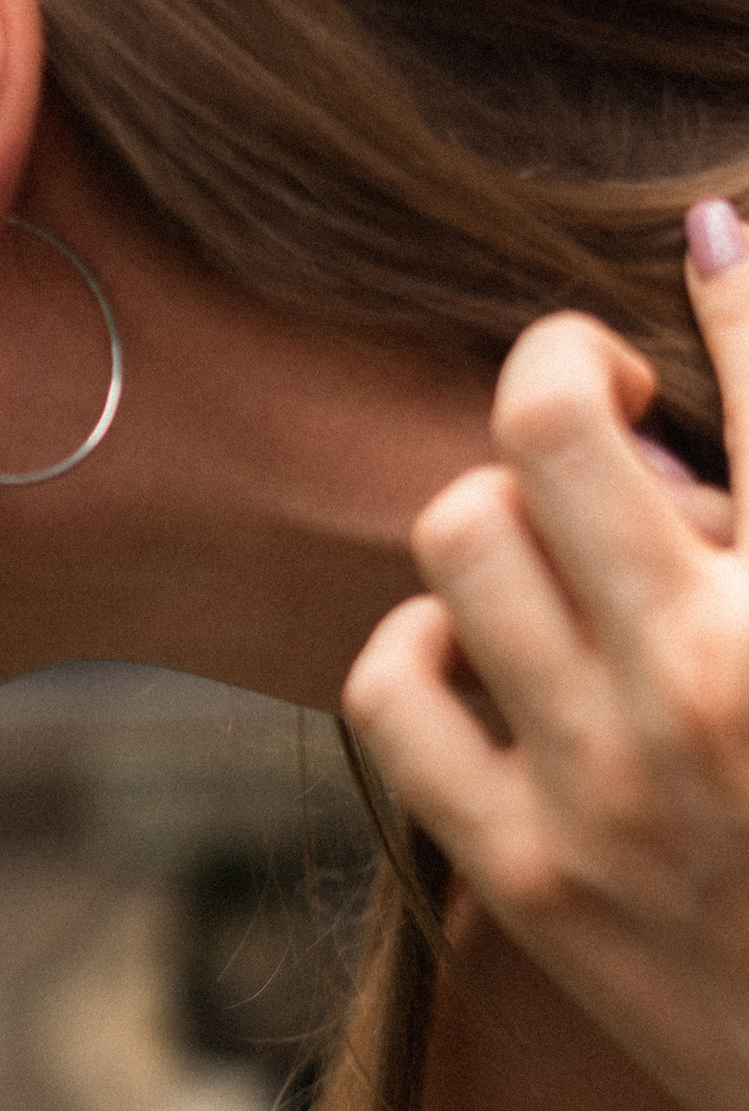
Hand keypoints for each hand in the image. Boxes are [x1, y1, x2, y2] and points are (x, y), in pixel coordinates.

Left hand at [346, 220, 748, 1110]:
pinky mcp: (528, 876)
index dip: (723, 286)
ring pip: (463, 530)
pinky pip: (395, 685)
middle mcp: (721, 683)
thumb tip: (718, 234)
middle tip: (610, 411)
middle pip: (550, 422)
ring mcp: (611, 785)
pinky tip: (486, 651)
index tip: (702, 250)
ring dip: (506, 510)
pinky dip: (425, 642)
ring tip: (564, 550)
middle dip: (569, 379)